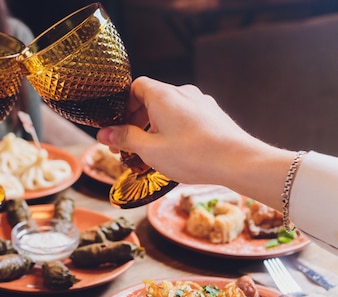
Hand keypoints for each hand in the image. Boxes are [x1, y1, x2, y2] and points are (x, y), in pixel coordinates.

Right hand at [96, 76, 294, 208]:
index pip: (135, 87)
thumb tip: (104, 133)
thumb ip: (124, 139)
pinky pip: (185, 118)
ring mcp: (200, 103)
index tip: (117, 127)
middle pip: (151, 100)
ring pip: (168, 111)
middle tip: (128, 146)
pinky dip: (173, 131)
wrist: (239, 161)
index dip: (123, 106)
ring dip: (154, 128)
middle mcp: (183, 93)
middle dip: (136, 122)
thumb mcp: (150, 150)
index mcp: (163, 95)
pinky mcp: (212, 116)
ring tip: (150, 154)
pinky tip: (174, 153)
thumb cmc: (194, 155)